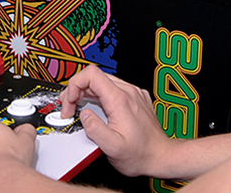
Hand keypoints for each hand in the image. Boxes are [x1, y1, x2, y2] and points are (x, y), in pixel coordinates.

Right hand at [58, 65, 174, 176]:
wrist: (161, 156)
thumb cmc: (140, 154)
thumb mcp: (112, 147)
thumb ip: (94, 129)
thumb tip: (84, 115)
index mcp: (120, 100)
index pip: (91, 74)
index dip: (74, 85)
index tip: (70, 102)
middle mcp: (128, 92)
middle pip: (95, 76)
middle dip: (77, 91)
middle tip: (69, 108)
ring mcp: (134, 94)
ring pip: (104, 82)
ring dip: (87, 93)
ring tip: (79, 108)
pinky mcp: (136, 99)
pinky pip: (114, 89)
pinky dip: (100, 97)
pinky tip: (97, 110)